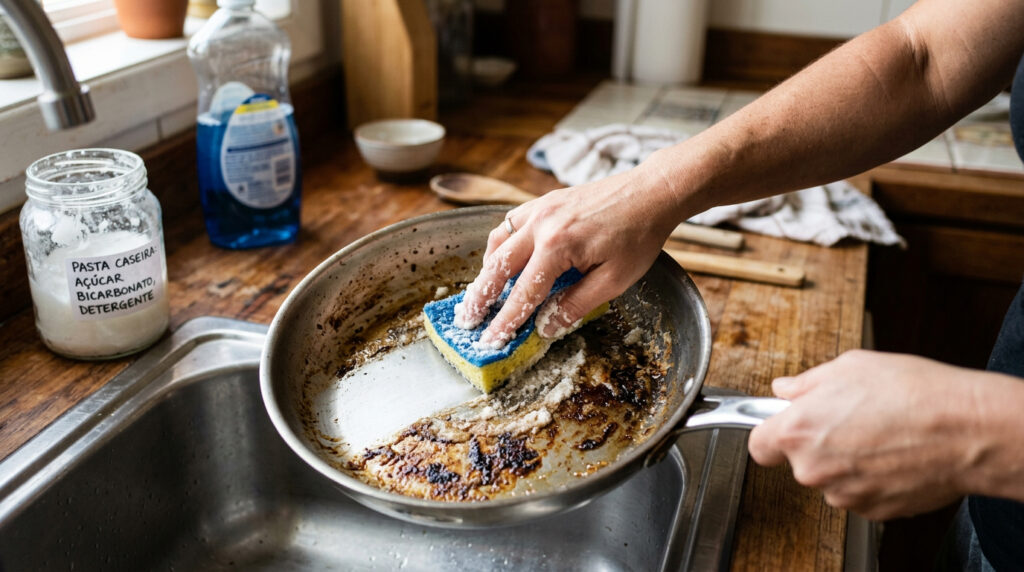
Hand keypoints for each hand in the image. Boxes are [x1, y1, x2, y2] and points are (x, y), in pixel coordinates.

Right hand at [454, 165, 682, 346]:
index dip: (505, 321)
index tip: (490, 340)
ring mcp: (540, 208)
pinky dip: (501, 243)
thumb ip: (576, 304)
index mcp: (558, 246)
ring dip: (487, 268)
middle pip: (498, 266)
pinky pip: (511, 223)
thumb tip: (545, 326)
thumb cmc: (639, 236)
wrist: (651, 192)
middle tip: (467, 319)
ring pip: (498, 240)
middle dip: (480, 296)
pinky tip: (503, 257)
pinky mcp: (545, 200)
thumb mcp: (614, 280)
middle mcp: (541, 224)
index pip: (523, 293)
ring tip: (481, 292)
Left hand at [748, 350, 1009, 519]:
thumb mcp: (849, 367)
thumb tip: (786, 388)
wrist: (965, 430)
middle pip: (799, 461)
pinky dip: (872, 478)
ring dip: (847, 462)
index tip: (782, 426)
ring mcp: (843, 493)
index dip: (771, 433)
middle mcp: (814, 468)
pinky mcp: (873, 511)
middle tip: (850, 419)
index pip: (759, 444)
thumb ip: (807, 382)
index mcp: (798, 430)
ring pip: (832, 478)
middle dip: (818, 442)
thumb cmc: (911, 393)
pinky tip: (894, 455)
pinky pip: (860, 493)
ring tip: (880, 434)